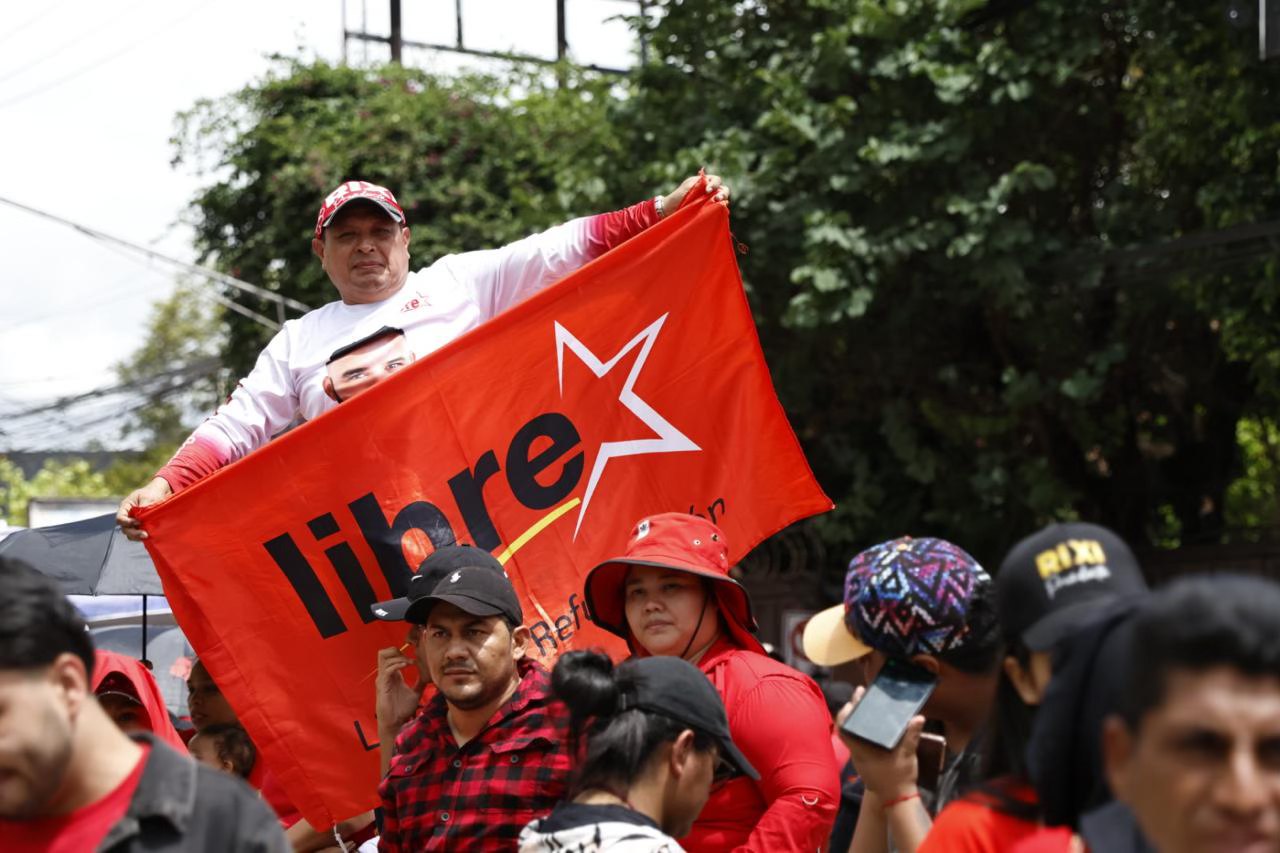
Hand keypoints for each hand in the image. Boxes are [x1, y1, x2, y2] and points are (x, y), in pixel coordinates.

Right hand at [116, 477, 172, 540]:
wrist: (160, 494)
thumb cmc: (151, 493)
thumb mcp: (147, 497)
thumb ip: (143, 508)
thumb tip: (141, 518)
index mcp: (125, 507)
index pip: (120, 518)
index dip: (127, 522)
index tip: (138, 522)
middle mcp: (127, 517)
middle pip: (124, 529)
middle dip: (133, 533)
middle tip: (145, 534)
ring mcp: (134, 523)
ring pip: (130, 534)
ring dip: (138, 537)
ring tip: (148, 536)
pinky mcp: (141, 527)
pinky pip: (139, 535)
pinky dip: (143, 537)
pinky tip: (151, 536)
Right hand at [375, 643, 426, 736]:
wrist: (395, 722)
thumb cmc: (402, 709)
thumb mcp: (415, 693)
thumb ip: (420, 683)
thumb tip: (429, 676)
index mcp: (393, 675)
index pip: (391, 656)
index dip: (403, 652)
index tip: (416, 657)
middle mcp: (386, 675)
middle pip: (384, 653)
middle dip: (396, 650)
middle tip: (409, 657)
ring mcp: (383, 679)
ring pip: (383, 657)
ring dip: (398, 656)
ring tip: (409, 662)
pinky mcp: (382, 685)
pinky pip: (387, 669)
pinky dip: (397, 665)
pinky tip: (407, 666)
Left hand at [661, 173, 729, 215]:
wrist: (670, 210)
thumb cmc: (677, 196)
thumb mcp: (687, 187)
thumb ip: (698, 184)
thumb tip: (708, 183)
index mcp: (704, 182)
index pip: (716, 180)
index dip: (714, 184)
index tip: (707, 191)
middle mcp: (709, 191)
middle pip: (723, 189)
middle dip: (722, 193)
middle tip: (717, 199)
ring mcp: (710, 201)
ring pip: (722, 200)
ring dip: (722, 201)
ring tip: (717, 204)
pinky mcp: (709, 211)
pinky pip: (718, 209)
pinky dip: (719, 210)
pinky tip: (716, 212)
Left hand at [836, 686, 924, 800]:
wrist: (897, 799)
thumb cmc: (899, 778)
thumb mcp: (907, 756)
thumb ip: (911, 736)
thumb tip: (918, 717)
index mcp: (862, 751)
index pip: (844, 730)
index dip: (845, 714)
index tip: (852, 701)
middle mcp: (857, 753)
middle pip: (848, 727)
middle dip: (853, 709)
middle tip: (860, 693)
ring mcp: (860, 757)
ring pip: (853, 733)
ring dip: (857, 719)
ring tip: (865, 703)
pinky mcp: (866, 760)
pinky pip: (859, 740)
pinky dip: (862, 729)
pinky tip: (871, 721)